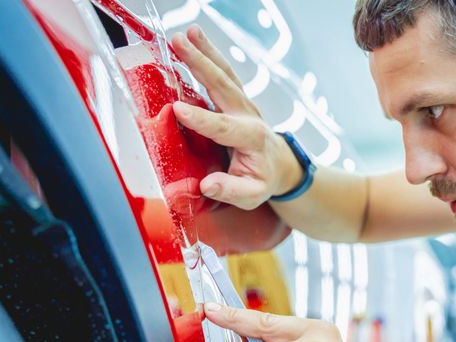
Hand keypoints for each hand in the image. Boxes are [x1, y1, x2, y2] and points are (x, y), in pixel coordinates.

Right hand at [171, 26, 302, 209]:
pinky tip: (194, 36)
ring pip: (224, 73)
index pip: (223, 127)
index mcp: (251, 138)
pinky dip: (208, 53)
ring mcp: (242, 103)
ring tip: (185, 33)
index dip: (201, 119)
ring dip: (205, 51)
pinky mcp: (236, 98)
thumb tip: (207, 184)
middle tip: (178, 45)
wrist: (279, 165)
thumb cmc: (262, 180)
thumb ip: (231, 189)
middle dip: (200, 64)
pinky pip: (222, 73)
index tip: (177, 109)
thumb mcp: (251, 194)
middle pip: (223, 86)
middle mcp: (248, 115)